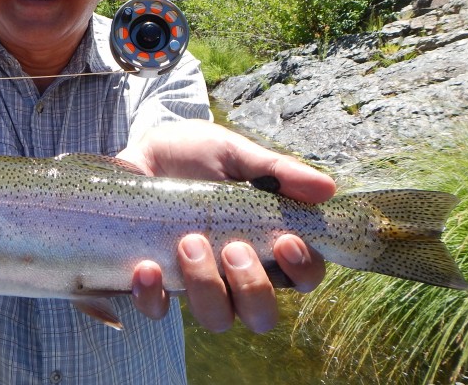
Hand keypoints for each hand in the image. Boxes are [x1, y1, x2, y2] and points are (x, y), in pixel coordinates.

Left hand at [119, 119, 335, 332]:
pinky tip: (146, 266)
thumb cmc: (193, 154)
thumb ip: (276, 170)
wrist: (140, 150)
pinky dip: (153, 295)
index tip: (285, 240)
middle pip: (261, 314)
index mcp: (263, 244)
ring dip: (206, 286)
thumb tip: (327, 188)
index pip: (301, 278)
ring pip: (216, 318)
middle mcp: (234, 273)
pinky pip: (157, 309)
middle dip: (252, 287)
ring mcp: (194, 281)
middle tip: (233, 247)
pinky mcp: (154, 281)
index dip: (301, 270)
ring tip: (189, 242)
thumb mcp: (233, 153)